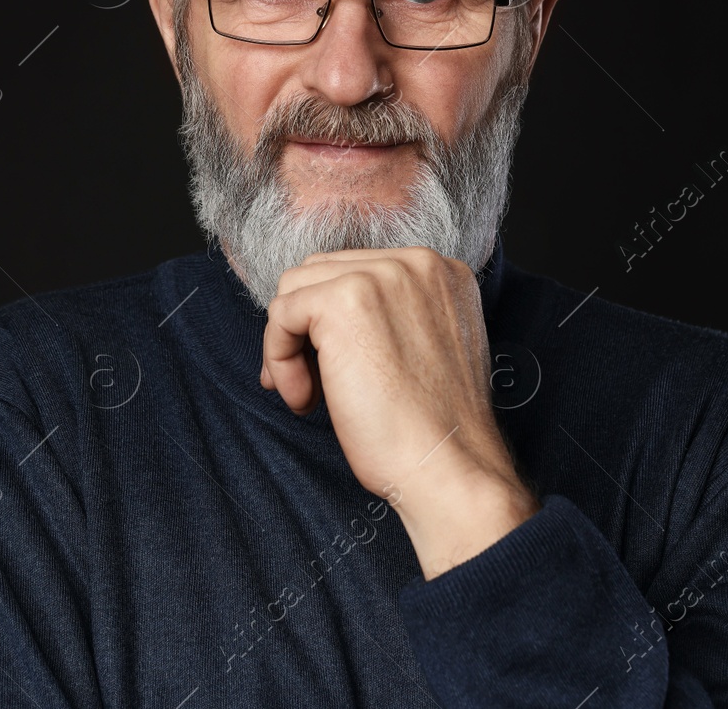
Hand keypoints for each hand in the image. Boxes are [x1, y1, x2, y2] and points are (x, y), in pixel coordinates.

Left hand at [260, 246, 539, 577]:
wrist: (447, 466)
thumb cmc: (433, 429)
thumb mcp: (424, 350)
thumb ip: (389, 318)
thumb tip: (321, 319)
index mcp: (440, 271)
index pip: (357, 272)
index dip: (331, 324)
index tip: (329, 368)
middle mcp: (415, 261)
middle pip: (322, 274)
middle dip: (305, 330)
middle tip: (310, 385)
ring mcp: (380, 275)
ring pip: (296, 290)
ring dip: (289, 346)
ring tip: (309, 396)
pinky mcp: (343, 300)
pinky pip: (281, 315)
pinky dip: (279, 359)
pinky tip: (306, 400)